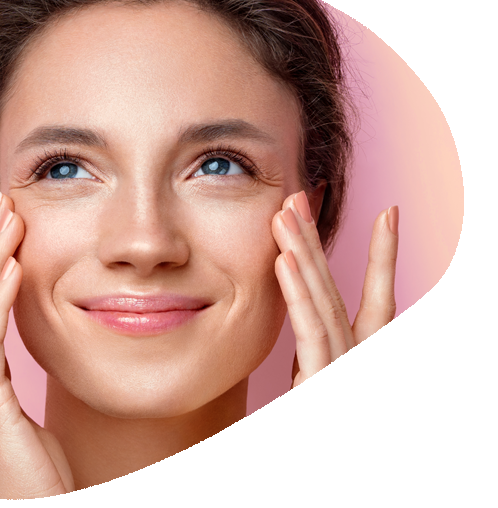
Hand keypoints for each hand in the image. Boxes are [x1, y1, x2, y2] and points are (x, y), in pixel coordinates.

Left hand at [222, 191, 398, 498]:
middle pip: (344, 297)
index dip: (383, 260)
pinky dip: (298, 296)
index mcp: (355, 379)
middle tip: (302, 199)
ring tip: (286, 215)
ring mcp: (347, 396)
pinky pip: (310, 337)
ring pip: (326, 309)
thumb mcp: (295, 399)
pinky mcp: (321, 406)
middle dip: (322, 245)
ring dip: (305, 257)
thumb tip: (299, 313)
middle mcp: (361, 384)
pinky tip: (284, 262)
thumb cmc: (273, 459)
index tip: (386, 217)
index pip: (376, 308)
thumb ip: (305, 359)